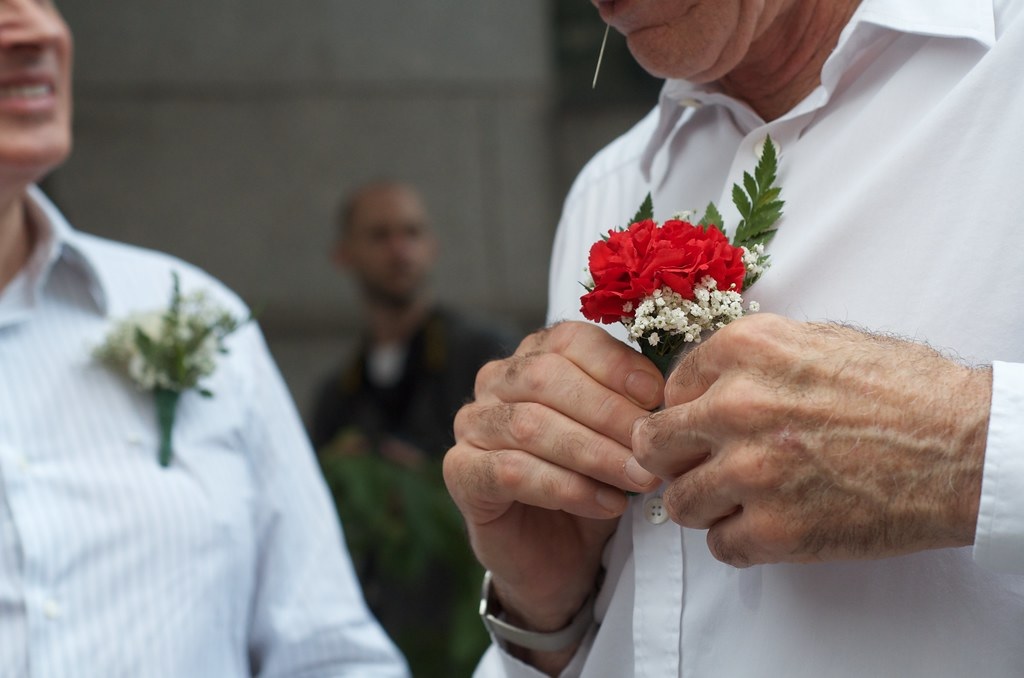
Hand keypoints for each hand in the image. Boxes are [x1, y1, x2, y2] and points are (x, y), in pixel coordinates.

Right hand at [443, 322, 662, 636]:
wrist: (560, 555)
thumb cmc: (593, 482)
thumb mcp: (621, 439)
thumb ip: (633, 408)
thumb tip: (664, 397)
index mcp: (534, 357)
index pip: (569, 340)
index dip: (614, 364)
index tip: (657, 397)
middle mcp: (495, 381)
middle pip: (546, 377)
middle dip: (608, 413)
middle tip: (651, 448)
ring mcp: (472, 425)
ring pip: (529, 425)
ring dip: (593, 453)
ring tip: (638, 480)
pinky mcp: (460, 472)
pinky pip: (510, 471)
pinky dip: (566, 487)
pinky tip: (606, 504)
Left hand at [631, 313, 990, 566]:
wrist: (967, 446)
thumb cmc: (903, 390)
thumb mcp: (819, 340)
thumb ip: (751, 359)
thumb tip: (704, 385)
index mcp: (746, 350)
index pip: (671, 388)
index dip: (685, 411)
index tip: (702, 427)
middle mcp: (738, 406)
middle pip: (654, 444)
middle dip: (673, 458)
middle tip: (699, 467)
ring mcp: (753, 471)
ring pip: (679, 503)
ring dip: (705, 505)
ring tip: (740, 500)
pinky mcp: (778, 530)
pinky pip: (720, 546)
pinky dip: (739, 542)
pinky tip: (768, 526)